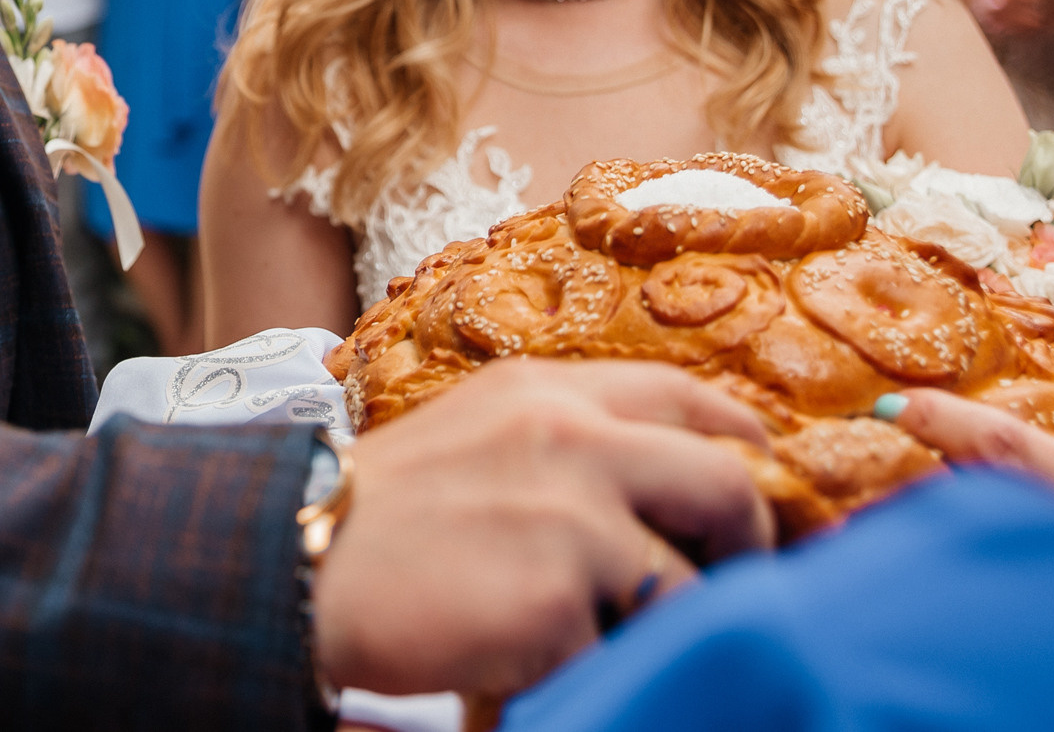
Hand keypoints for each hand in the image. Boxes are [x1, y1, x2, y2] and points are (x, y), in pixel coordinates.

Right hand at [313, 359, 774, 700]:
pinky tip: (547, 658)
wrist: (299, 563)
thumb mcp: (474, 433)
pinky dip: (602, 664)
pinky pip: (629, 646)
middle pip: (727, 483)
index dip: (741, 449)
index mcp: (549, 390)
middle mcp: (573, 435)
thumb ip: (561, 440)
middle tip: (730, 582)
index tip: (754, 493)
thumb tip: (653, 484)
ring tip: (613, 636)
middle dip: (747, 543)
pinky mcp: (561, 593)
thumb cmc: (381, 515)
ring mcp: (573, 514)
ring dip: (665, 621)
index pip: (691, 398)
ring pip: (692, 582)